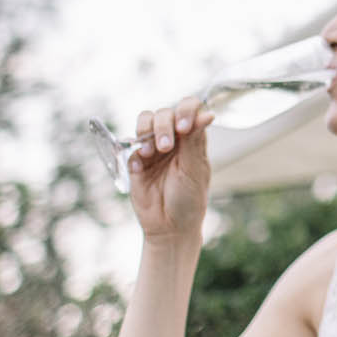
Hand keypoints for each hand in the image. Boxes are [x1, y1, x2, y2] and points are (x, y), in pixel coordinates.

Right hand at [127, 96, 214, 243]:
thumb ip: (194, 141)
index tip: (183, 126)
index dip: (185, 109)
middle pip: (164, 113)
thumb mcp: (194, 170)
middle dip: (164, 125)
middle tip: (165, 147)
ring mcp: (153, 148)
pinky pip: (129, 144)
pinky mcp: (136, 160)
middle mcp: (173, 139)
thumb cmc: (189, 200)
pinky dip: (134, 150)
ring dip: (147, 131)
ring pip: (145, 121)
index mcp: (193, 139)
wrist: (169, 228)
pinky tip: (140, 165)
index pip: (189, 108)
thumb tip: (208, 113)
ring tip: (151, 152)